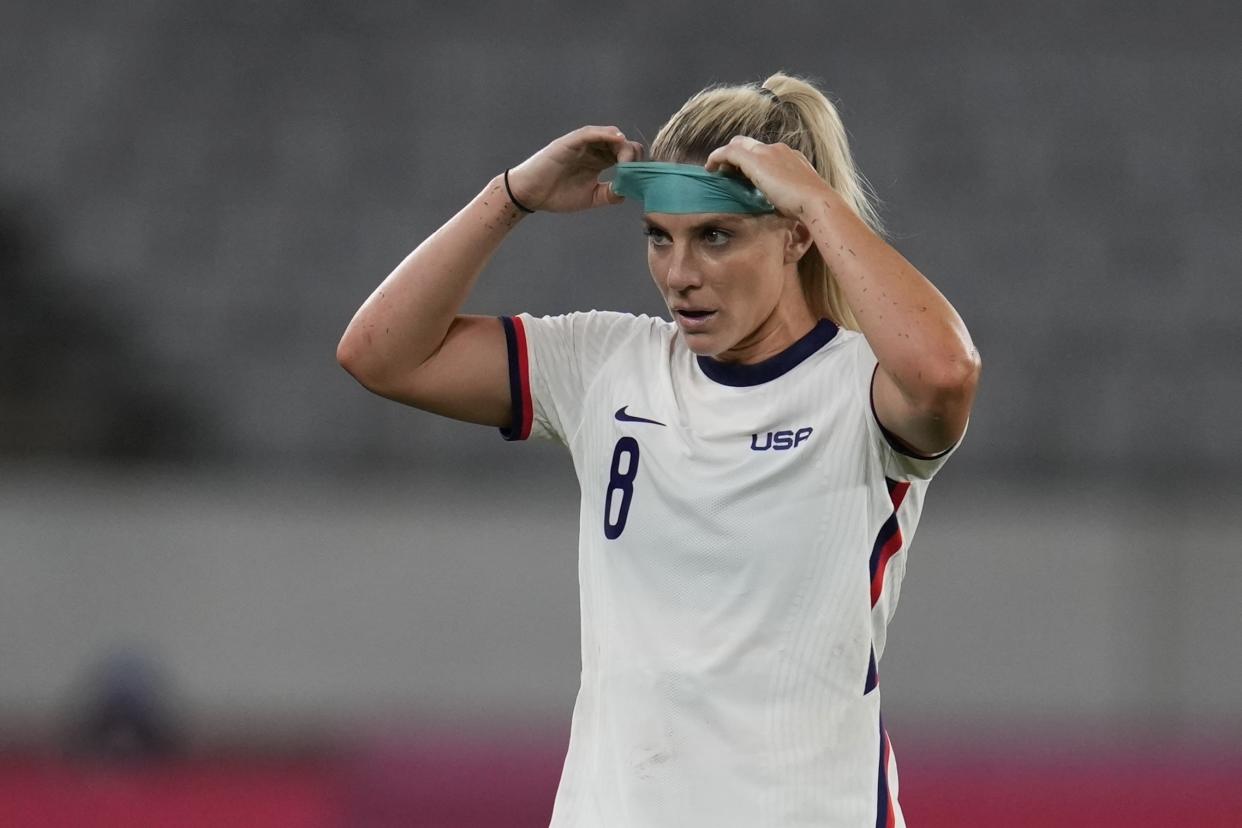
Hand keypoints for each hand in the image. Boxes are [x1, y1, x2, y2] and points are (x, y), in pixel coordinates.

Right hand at [506, 126, 643, 212]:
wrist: (530, 194)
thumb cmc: (556, 195)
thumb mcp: (590, 197)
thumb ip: (610, 194)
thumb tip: (629, 191)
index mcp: (598, 162)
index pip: (623, 156)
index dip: (635, 164)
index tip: (640, 178)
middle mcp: (593, 150)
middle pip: (620, 144)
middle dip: (632, 155)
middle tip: (636, 170)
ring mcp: (582, 144)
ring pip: (609, 136)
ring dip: (622, 145)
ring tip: (628, 160)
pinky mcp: (570, 142)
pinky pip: (591, 133)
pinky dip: (605, 133)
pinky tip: (617, 139)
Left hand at [703, 136, 834, 218]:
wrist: (815, 201)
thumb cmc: (810, 207)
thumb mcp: (797, 198)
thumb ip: (787, 196)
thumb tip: (782, 208)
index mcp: (791, 158)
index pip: (766, 153)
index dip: (752, 161)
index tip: (742, 175)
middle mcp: (779, 150)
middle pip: (750, 144)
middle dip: (736, 154)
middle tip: (726, 171)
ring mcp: (767, 152)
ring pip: (739, 145)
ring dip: (726, 156)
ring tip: (716, 170)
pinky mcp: (755, 159)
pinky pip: (729, 152)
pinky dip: (718, 157)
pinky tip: (710, 168)